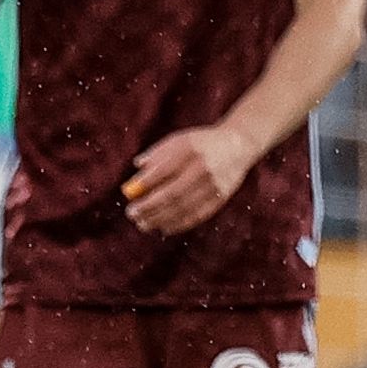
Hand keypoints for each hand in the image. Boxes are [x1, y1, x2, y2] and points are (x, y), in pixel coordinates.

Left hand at [123, 124, 256, 236]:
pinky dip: (179, 224)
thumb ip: (157, 154)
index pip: (164, 170)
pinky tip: (163, 227)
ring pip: (183, 207)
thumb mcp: (179, 140)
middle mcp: (203, 168)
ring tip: (143, 224)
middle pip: (172, 193)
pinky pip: (197, 215)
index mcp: (190, 150)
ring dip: (160, 219)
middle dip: (149, 206)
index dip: (145, 184)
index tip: (128, 195)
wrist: (238, 144)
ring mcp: (214, 185)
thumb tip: (136, 172)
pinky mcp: (221, 198)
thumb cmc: (200, 143)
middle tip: (132, 214)